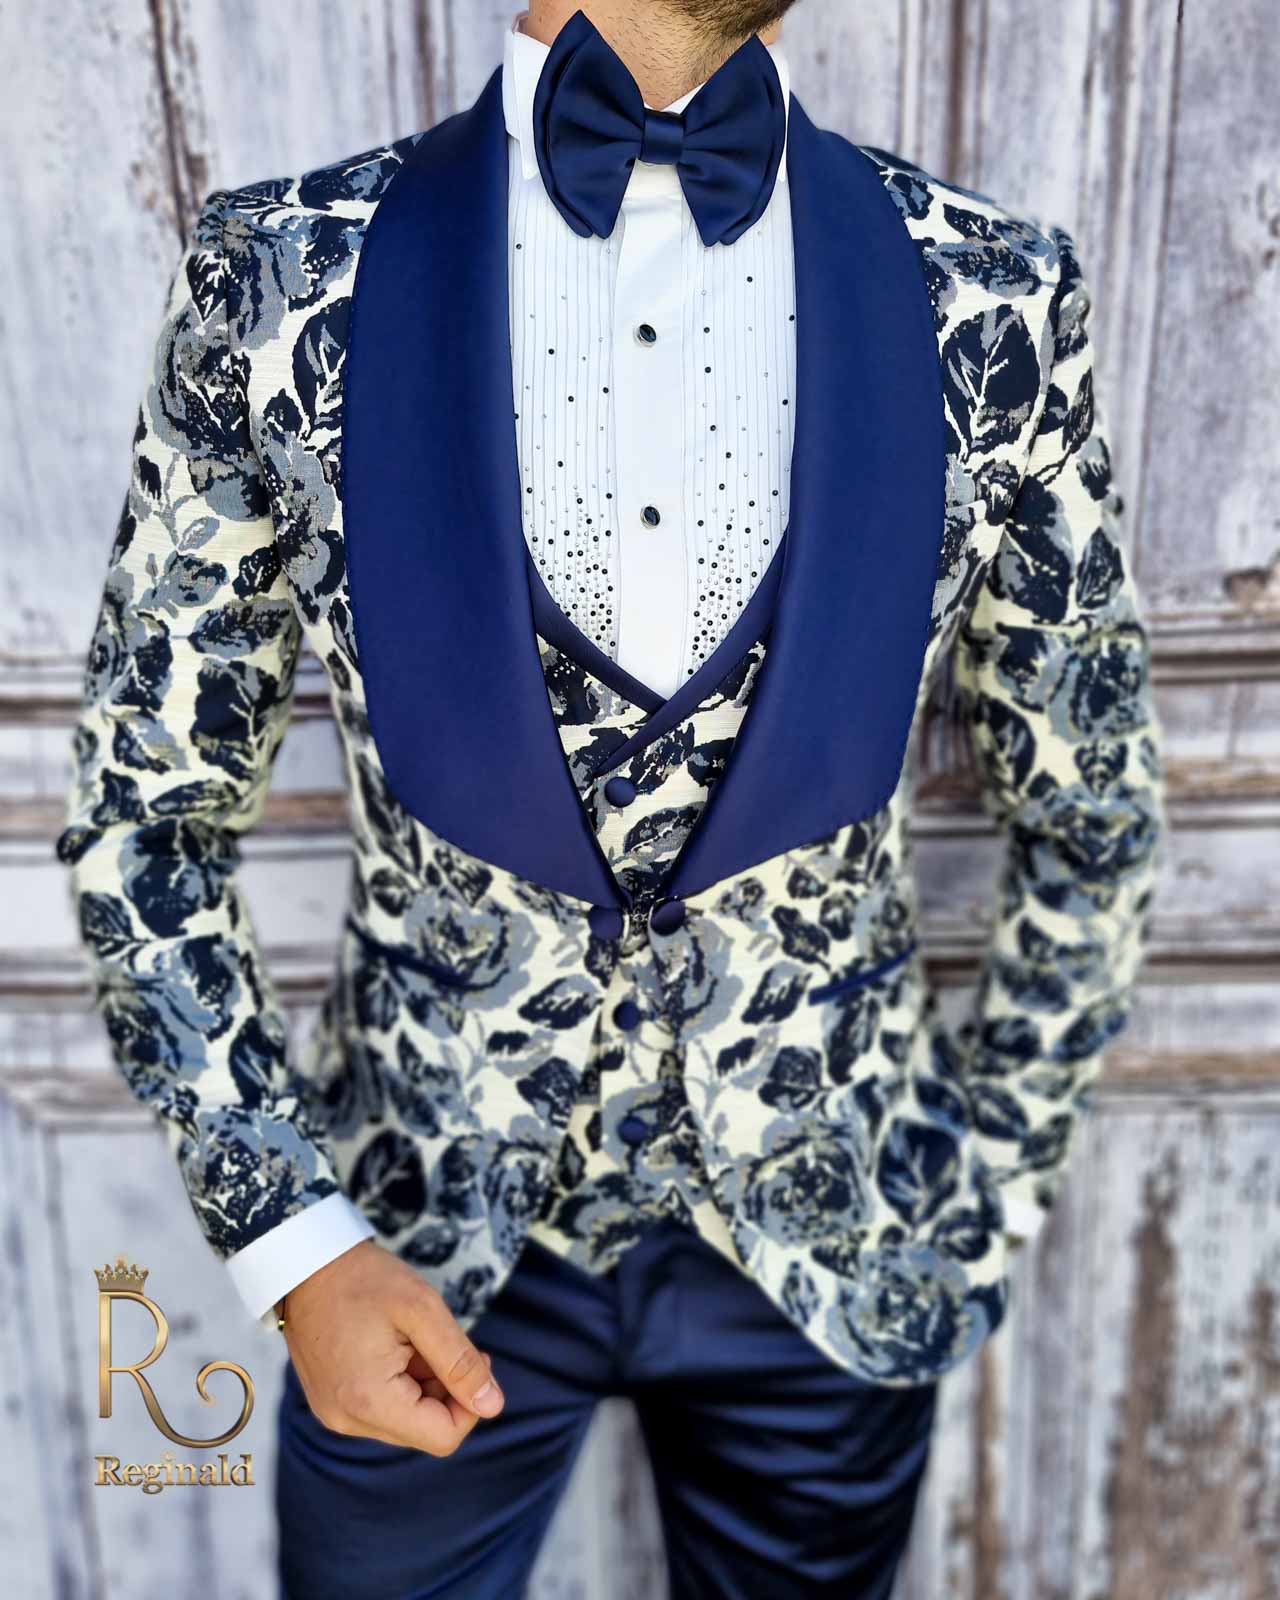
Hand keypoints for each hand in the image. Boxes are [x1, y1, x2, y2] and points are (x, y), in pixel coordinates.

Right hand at [282, 1238, 503, 1454]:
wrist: (305, 1264)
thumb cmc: (364, 1279)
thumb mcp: (422, 1310)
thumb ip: (460, 1362)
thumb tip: (493, 1406)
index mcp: (370, 1402)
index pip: (444, 1436)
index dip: (471, 1402)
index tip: (473, 1358)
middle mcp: (348, 1420)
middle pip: (425, 1430)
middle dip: (447, 1390)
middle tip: (442, 1340)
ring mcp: (336, 1414)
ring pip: (406, 1420)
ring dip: (424, 1385)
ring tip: (413, 1339)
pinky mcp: (332, 1402)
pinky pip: (382, 1409)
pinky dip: (400, 1383)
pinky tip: (394, 1345)